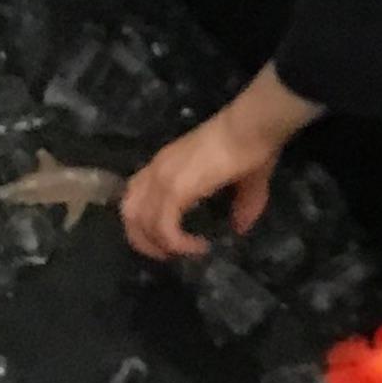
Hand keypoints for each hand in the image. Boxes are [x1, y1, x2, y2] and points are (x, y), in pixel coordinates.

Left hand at [121, 67, 322, 260]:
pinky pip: (164, 227)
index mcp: (166, 165)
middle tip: (170, 255)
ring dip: (158, 245)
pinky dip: (177, 243)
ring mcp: (163, 178)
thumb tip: (240, 228)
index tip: (170, 240)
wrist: (252, 127)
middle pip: (129, 213)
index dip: (145, 223)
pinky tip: (198, 247)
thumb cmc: (250, 147)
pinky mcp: (175, 188)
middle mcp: (157, 170)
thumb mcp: (247, 182)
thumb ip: (243, 206)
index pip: (135, 196)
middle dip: (144, 241)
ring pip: (140, 223)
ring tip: (182, 252)